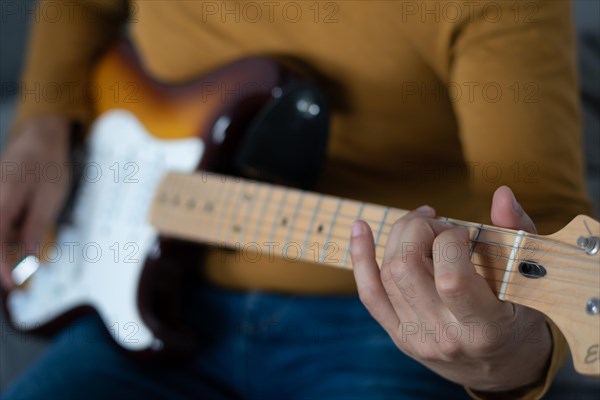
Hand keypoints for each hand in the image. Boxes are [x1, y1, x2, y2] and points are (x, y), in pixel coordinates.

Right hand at [0, 117, 71, 288]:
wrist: (41, 137)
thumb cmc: (50, 164)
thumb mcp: (51, 196)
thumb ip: (37, 226)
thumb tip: (27, 257)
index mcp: (4, 197)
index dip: (1, 265)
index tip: (10, 283)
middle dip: (10, 247)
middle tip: (30, 237)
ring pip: (1, 230)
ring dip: (14, 233)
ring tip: (36, 206)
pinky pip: (3, 221)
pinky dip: (14, 226)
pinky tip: (27, 211)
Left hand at [350, 186, 550, 391]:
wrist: (502, 368)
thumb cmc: (521, 318)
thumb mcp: (531, 281)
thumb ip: (518, 234)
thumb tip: (501, 193)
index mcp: (485, 327)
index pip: (450, 277)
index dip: (451, 240)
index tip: (464, 233)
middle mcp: (445, 336)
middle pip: (407, 268)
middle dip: (418, 229)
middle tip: (439, 224)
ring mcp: (416, 337)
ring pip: (387, 274)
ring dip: (399, 236)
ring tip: (421, 225)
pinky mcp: (397, 334)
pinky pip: (369, 293)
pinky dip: (361, 257)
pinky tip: (360, 228)